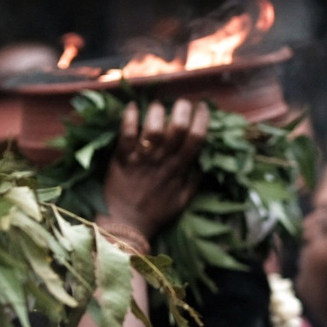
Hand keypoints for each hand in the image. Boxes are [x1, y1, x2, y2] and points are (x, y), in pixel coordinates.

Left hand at [102, 98, 208, 238]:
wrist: (126, 224)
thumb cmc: (155, 213)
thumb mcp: (183, 200)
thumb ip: (194, 180)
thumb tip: (205, 161)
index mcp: (179, 170)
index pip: (196, 139)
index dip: (202, 120)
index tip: (203, 107)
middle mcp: (162, 162)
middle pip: (178, 129)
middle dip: (182, 110)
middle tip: (182, 102)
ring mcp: (142, 160)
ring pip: (154, 130)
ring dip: (157, 112)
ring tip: (157, 106)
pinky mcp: (121, 159)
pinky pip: (126, 135)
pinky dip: (129, 118)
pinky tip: (132, 106)